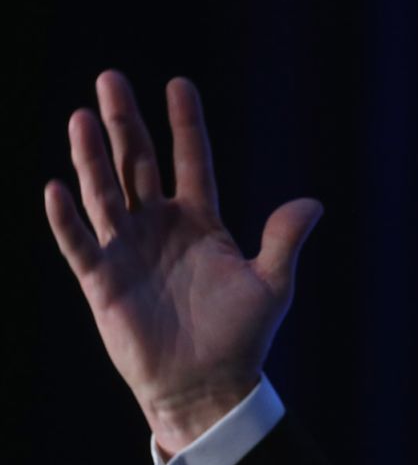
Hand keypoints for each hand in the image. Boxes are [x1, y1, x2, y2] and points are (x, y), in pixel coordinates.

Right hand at [44, 71, 322, 456]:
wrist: (208, 385)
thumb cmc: (241, 337)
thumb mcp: (272, 284)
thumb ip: (284, 240)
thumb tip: (313, 202)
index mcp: (201, 222)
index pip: (190, 160)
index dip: (185, 124)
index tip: (179, 84)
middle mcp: (159, 227)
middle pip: (137, 163)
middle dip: (125, 122)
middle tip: (111, 78)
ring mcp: (128, 250)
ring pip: (105, 192)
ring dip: (92, 156)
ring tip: (82, 116)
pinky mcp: (102, 281)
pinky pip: (80, 243)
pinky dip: (67, 218)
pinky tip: (57, 187)